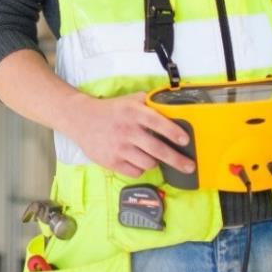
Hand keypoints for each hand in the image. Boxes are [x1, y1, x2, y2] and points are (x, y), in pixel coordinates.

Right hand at [68, 91, 194, 177]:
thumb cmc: (111, 110)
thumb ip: (149, 102)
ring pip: (148, 163)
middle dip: (177, 160)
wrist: (82, 120)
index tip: (186, 140)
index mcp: (133, 112)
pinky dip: (141, 168)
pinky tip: (138, 160)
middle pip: (157, 149)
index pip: (158, 123)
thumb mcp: (130, 100)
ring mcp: (119, 148)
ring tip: (154, 156)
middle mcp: (127, 130)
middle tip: (189, 166)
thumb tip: (171, 105)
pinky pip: (135, 172)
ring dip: (155, 162)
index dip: (173, 132)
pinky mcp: (112, 162)